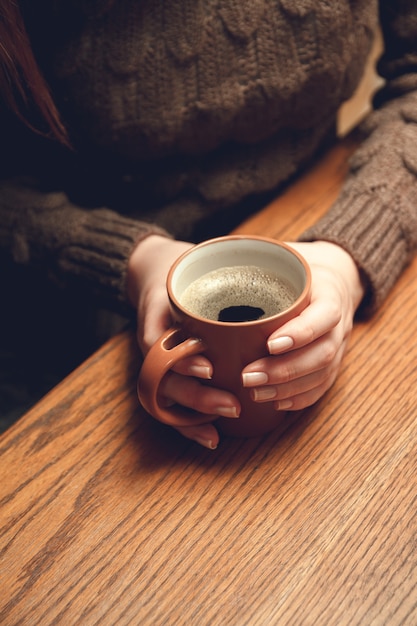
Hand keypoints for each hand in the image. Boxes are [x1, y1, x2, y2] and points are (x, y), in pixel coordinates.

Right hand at [127, 235, 239, 448]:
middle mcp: (155, 354)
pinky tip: (213, 438)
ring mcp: (159, 369)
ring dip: (195, 418)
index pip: (161, 351)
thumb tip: (265, 298)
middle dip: (198, 399)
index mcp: (157, 329)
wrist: (157, 277)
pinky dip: (190, 427)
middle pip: (167, 385)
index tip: (209, 368)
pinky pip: (174, 410)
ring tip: (224, 425)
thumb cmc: (178, 281)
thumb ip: (211, 292)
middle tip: (232, 405)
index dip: (184, 363)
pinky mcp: (169, 380)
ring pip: (169, 403)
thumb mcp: (187, 280)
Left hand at [241, 241, 364, 411]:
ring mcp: (340, 345)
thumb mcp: (284, 255)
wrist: (334, 277)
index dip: (300, 333)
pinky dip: (299, 398)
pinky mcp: (333, 362)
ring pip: (321, 374)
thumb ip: (256, 262)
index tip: (270, 344)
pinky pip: (322, 386)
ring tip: (255, 392)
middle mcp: (339, 323)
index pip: (323, 316)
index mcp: (330, 292)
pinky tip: (275, 403)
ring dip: (287, 388)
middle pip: (322, 353)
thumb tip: (204, 263)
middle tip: (248, 376)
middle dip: (284, 370)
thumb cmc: (298, 268)